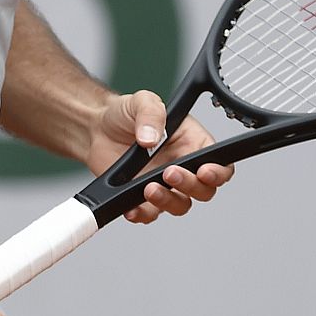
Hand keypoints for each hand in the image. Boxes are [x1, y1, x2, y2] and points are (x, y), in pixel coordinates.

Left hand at [85, 90, 233, 224]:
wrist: (96, 130)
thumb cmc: (124, 114)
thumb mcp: (142, 101)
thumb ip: (151, 113)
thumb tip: (151, 138)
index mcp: (192, 143)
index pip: (220, 163)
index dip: (218, 172)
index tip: (205, 171)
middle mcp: (183, 166)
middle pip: (204, 190)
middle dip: (190, 186)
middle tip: (169, 173)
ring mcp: (164, 184)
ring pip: (180, 205)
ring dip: (168, 201)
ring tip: (149, 188)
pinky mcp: (143, 198)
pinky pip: (151, 214)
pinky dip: (143, 213)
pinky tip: (133, 206)